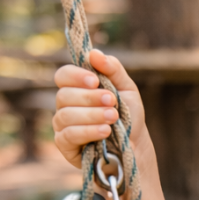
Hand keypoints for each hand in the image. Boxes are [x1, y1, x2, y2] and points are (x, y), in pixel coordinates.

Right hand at [53, 49, 149, 167]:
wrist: (135, 145)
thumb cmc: (129, 116)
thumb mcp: (127, 89)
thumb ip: (113, 69)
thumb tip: (94, 53)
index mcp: (77, 89)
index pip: (63, 76)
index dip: (76, 76)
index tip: (95, 81)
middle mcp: (65, 106)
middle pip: (63, 96)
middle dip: (90, 98)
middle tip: (112, 101)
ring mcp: (63, 126)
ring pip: (65, 115)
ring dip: (92, 115)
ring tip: (114, 117)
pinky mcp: (65, 146)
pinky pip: (68, 135)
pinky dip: (88, 131)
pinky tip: (105, 131)